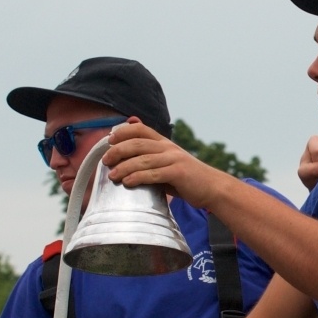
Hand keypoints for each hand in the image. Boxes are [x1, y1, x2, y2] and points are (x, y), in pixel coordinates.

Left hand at [103, 119, 226, 206]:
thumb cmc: (187, 179)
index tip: (109, 140)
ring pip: (143, 159)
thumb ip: (150, 161)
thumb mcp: (168, 165)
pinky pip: (154, 174)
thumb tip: (127, 163)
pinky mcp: (179, 173)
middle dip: (118, 150)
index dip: (123, 132)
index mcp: (164, 143)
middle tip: (105, 160)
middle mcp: (168, 148)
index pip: (141, 129)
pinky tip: (128, 182)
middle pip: (138, 143)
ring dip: (124, 167)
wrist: (212, 188)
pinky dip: (138, 177)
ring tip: (112, 175)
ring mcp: (174, 159)